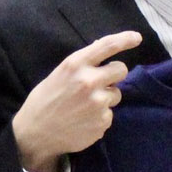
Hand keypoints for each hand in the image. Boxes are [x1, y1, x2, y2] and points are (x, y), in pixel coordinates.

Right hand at [9, 29, 141, 171]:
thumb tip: (102, 51)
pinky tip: (83, 121)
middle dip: (114, 75)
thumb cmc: (44, 102)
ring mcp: (98, 102)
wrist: (35, 134)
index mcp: (75, 65)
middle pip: (121, 69)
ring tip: (85, 107)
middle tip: (102, 82)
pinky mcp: (102, 121)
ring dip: (106, 98)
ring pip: (116, 94)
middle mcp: (89, 81)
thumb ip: (81, 65)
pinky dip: (99, 117)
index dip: (125, 39)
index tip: (136, 37)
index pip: (107, 46)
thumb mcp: (58, 75)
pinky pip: (109, 114)